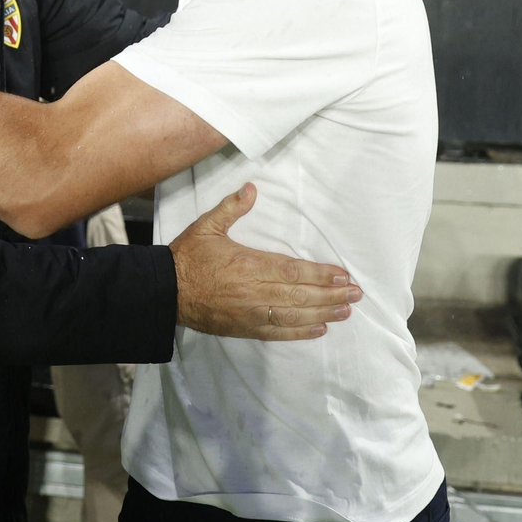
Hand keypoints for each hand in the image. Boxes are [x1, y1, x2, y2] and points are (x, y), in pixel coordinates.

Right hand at [171, 185, 361, 340]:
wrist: (165, 292)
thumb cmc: (188, 257)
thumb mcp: (207, 226)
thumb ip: (232, 208)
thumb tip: (252, 188)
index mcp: (249, 264)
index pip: (293, 271)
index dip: (321, 274)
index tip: (343, 275)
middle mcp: (254, 292)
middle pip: (300, 295)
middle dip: (331, 295)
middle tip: (356, 295)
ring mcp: (251, 313)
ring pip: (294, 316)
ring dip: (323, 314)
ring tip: (346, 311)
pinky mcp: (245, 328)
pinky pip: (278, 333)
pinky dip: (300, 333)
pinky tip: (319, 329)